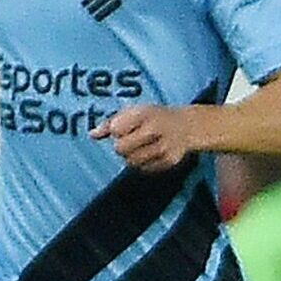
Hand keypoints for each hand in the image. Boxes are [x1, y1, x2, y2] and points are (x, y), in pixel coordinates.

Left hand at [92, 106, 207, 171]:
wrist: (187, 126)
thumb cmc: (155, 117)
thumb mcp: (134, 112)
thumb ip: (111, 122)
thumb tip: (92, 135)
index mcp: (145, 113)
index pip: (116, 130)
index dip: (117, 130)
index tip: (125, 128)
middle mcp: (155, 129)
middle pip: (121, 149)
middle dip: (122, 146)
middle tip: (132, 139)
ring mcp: (164, 146)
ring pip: (131, 162)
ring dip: (131, 156)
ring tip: (140, 147)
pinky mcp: (170, 161)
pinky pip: (144, 169)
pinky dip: (143, 164)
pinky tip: (149, 154)